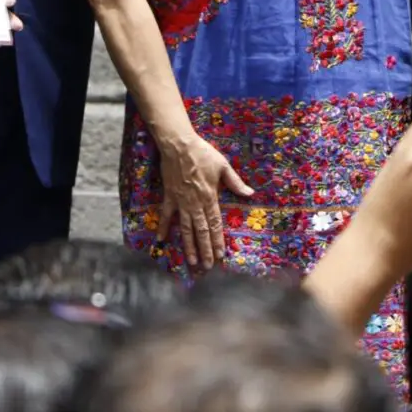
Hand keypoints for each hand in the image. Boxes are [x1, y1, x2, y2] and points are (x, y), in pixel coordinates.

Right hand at [157, 131, 253, 269]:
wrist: (179, 145)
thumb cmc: (203, 154)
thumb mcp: (223, 166)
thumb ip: (235, 182)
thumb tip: (250, 194)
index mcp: (209, 197)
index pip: (214, 224)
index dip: (217, 241)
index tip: (221, 255)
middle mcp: (195, 204)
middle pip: (201, 231)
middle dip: (205, 250)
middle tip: (208, 267)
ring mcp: (181, 202)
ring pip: (186, 228)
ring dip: (189, 246)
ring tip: (192, 261)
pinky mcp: (169, 197)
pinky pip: (166, 215)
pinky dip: (164, 227)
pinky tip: (162, 239)